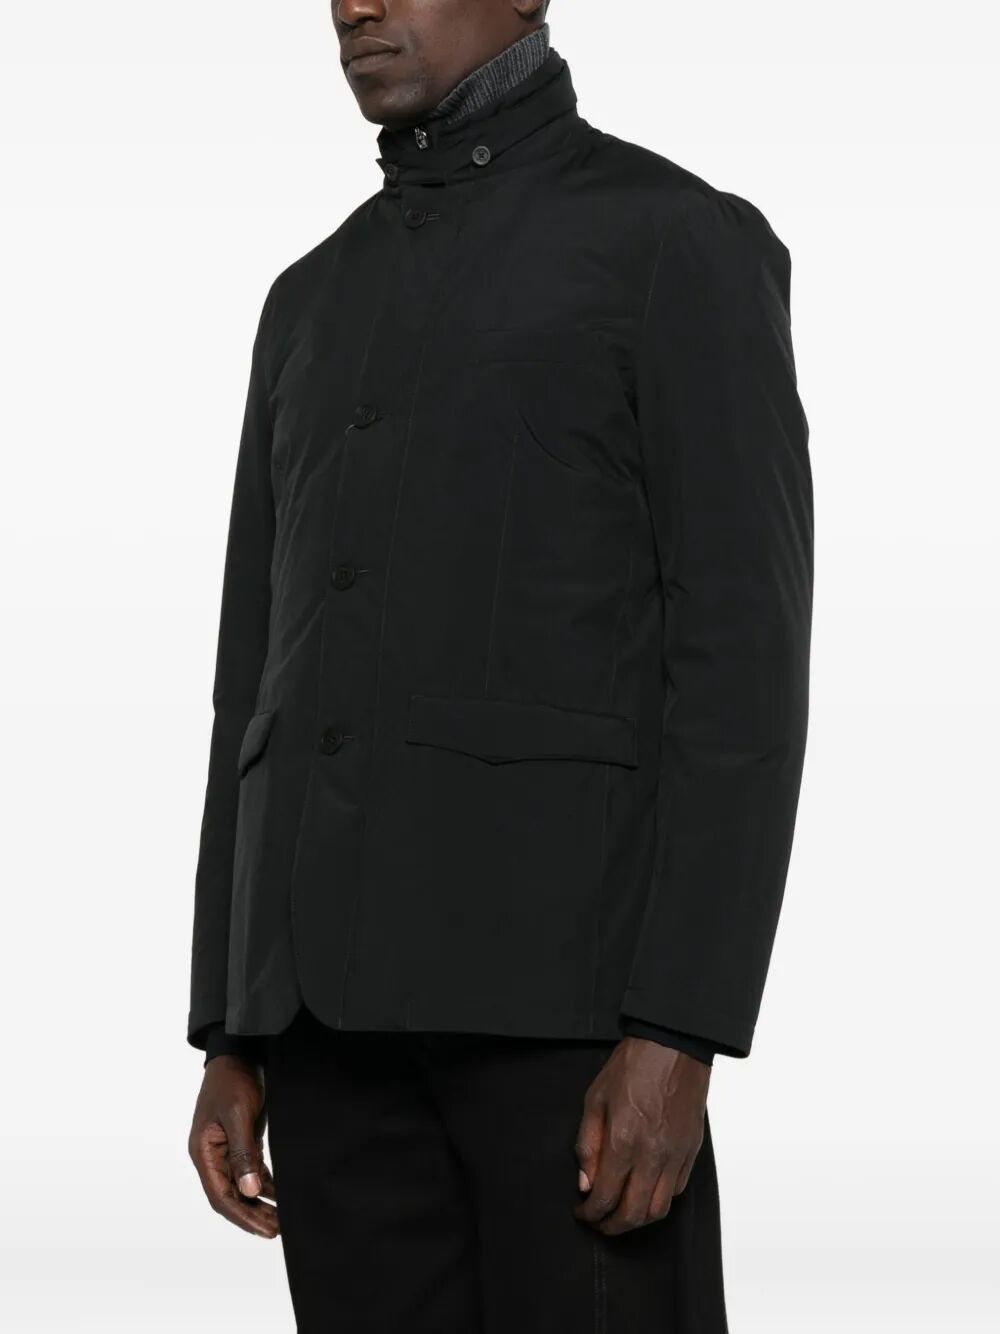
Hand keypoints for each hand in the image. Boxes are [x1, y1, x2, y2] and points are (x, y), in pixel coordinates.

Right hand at [188, 1054, 278, 1238]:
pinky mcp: (240, 1141)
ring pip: (241, 1186)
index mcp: (203, 1152)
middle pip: (230, 1195)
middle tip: (276, 1230)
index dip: (242, 1216)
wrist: (239, 1053)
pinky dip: (263, 1184)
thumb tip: (249, 1192)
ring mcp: (225, 1149)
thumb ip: (243, 1154)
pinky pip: (250, 1170)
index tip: (264, 1230)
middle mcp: (211, 1155)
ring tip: (280, 1219)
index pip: (220, 1196)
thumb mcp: (238, 1114)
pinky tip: (278, 1195)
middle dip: (252, 1214)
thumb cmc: (234, 1080)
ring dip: (259, 1202)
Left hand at [574, 1037, 709, 1235]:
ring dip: (637, 1220)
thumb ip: (587, 1144)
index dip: (590, 1213)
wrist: (673, 1046)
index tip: (582, 1212)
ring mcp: (675, 1155)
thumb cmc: (632, 1066)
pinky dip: (659, 1201)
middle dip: (612, 1227)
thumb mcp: (595, 1099)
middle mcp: (652, 1155)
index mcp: (623, 1140)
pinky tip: (644, 1192)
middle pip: (633, 1214)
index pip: (605, 1197)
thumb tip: (586, 1183)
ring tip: (621, 1214)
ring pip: (659, 1210)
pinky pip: (676, 1191)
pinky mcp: (691, 1152)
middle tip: (598, 1222)